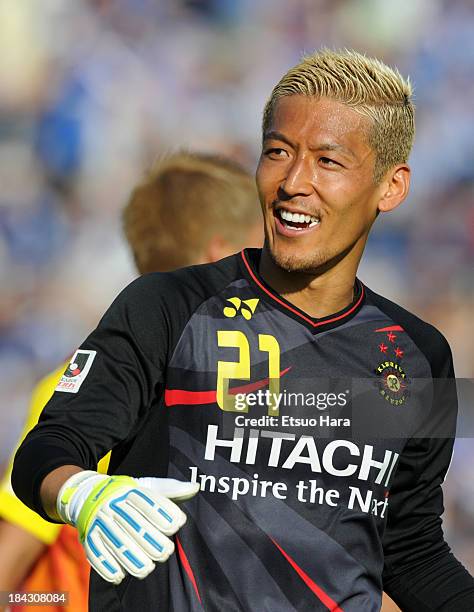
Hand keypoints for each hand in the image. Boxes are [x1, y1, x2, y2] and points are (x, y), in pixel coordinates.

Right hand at [57, 471, 198, 583]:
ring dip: (131, 557)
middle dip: (150, 539)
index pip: (146, 501)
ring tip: (147, 568)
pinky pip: (96, 552)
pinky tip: (120, 575)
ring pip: (115, 540)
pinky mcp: (89, 536)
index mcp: (128, 491)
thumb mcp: (146, 486)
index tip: (177, 524)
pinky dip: (107, 565)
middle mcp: (112, 504)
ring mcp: (99, 520)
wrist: (88, 494)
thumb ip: (170, 489)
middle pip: (132, 523)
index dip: (162, 512)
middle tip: (166, 552)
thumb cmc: (126, 494)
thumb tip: (194, 487)